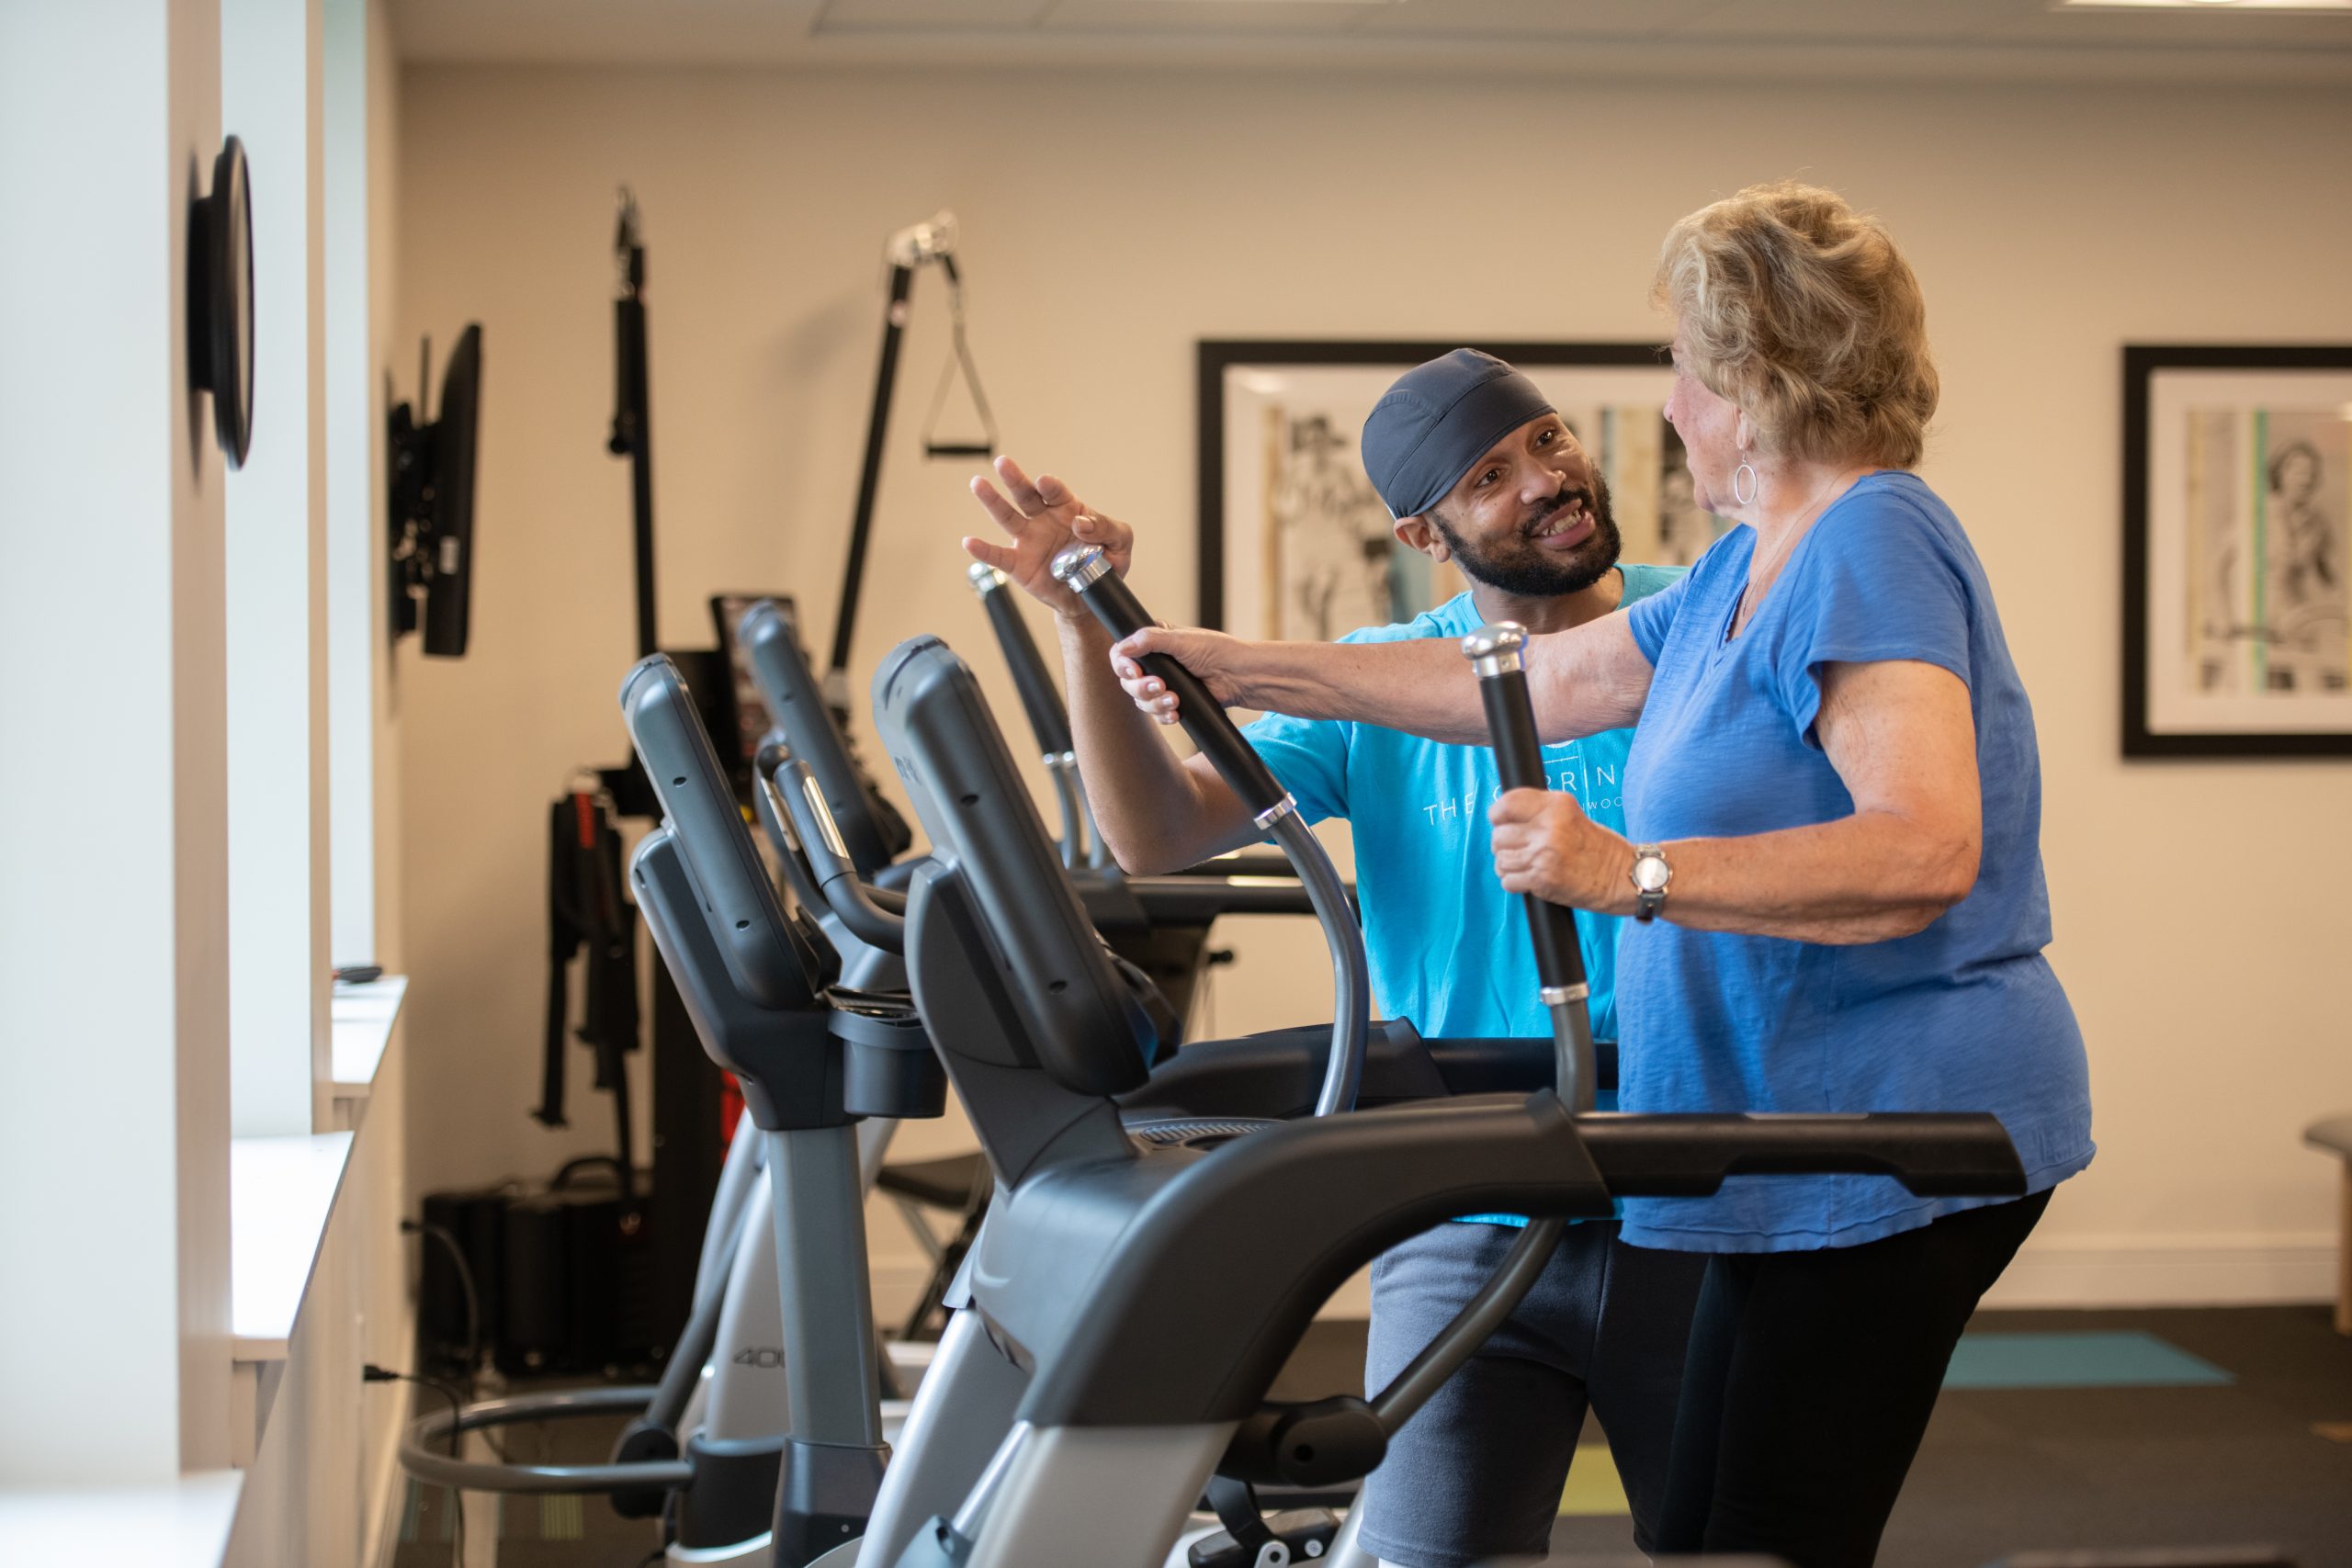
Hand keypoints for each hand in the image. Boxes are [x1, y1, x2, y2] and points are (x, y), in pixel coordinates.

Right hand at [965, 455, 1135, 617]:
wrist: (1091, 597)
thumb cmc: (1106, 563)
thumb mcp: (1120, 542)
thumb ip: (1107, 527)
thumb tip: (1081, 524)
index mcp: (1067, 508)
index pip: (1056, 491)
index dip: (1051, 486)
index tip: (1045, 483)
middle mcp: (1044, 519)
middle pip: (1025, 494)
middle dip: (1015, 478)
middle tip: (1002, 462)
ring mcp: (1029, 540)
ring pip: (1007, 517)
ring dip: (992, 501)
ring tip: (978, 484)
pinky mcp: (1019, 564)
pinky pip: (999, 556)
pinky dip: (983, 550)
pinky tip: (969, 542)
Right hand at [1110, 625, 1252, 725]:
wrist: (1238, 676)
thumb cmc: (1215, 651)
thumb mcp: (1180, 639)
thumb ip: (1149, 640)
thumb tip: (1122, 648)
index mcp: (1153, 643)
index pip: (1122, 655)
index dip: (1123, 665)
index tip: (1134, 671)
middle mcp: (1155, 664)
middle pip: (1128, 682)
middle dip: (1142, 687)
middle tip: (1160, 685)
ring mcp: (1163, 685)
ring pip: (1141, 701)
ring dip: (1155, 703)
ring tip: (1174, 699)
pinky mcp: (1173, 702)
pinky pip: (1157, 715)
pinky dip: (1164, 715)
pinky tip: (1176, 712)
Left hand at [1489, 788, 1632, 913]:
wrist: (1625, 877)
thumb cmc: (1598, 848)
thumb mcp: (1571, 817)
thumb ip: (1540, 814)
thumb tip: (1502, 819)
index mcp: (1557, 806)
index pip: (1508, 803)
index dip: (1498, 815)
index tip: (1501, 822)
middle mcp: (1549, 828)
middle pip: (1499, 836)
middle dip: (1504, 845)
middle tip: (1521, 850)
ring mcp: (1545, 855)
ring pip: (1501, 860)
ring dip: (1508, 866)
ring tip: (1527, 866)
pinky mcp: (1543, 880)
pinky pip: (1508, 881)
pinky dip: (1514, 883)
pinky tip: (1529, 880)